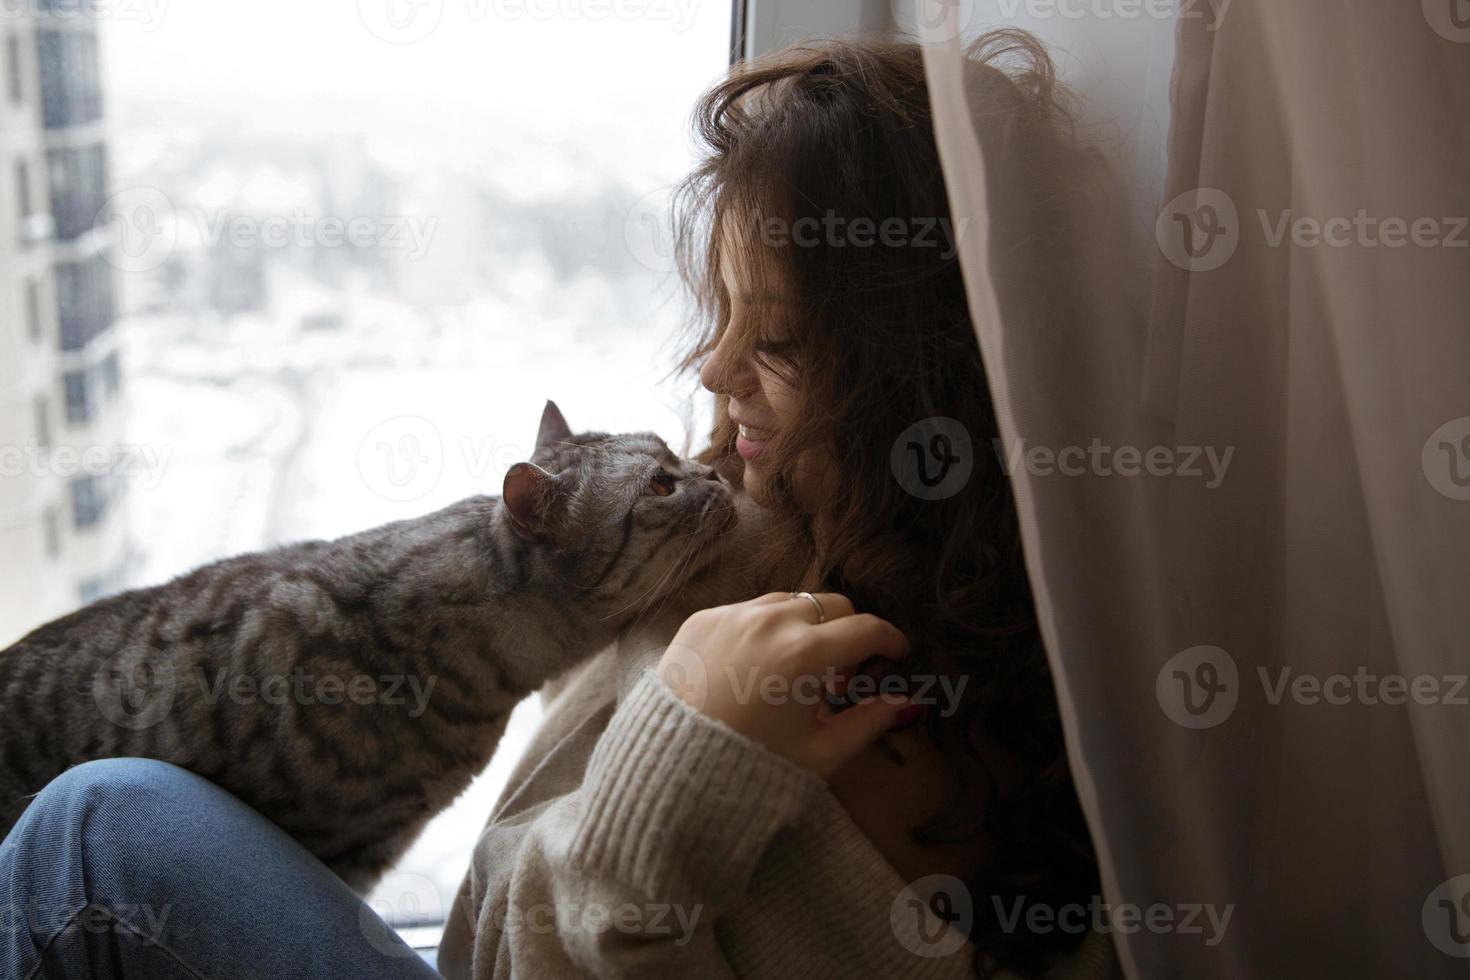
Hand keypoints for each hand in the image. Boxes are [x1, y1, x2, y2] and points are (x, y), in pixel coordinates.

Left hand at [655, 592, 912, 777]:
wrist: (670, 766)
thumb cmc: (749, 767)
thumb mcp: (820, 752)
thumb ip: (869, 722)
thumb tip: (904, 702)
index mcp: (805, 654)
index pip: (867, 630)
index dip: (891, 640)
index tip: (897, 653)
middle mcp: (770, 621)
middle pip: (834, 605)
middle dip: (849, 632)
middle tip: (840, 675)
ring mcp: (733, 614)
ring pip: (791, 601)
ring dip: (807, 626)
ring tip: (797, 673)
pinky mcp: (704, 617)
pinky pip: (750, 609)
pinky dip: (766, 629)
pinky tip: (759, 667)